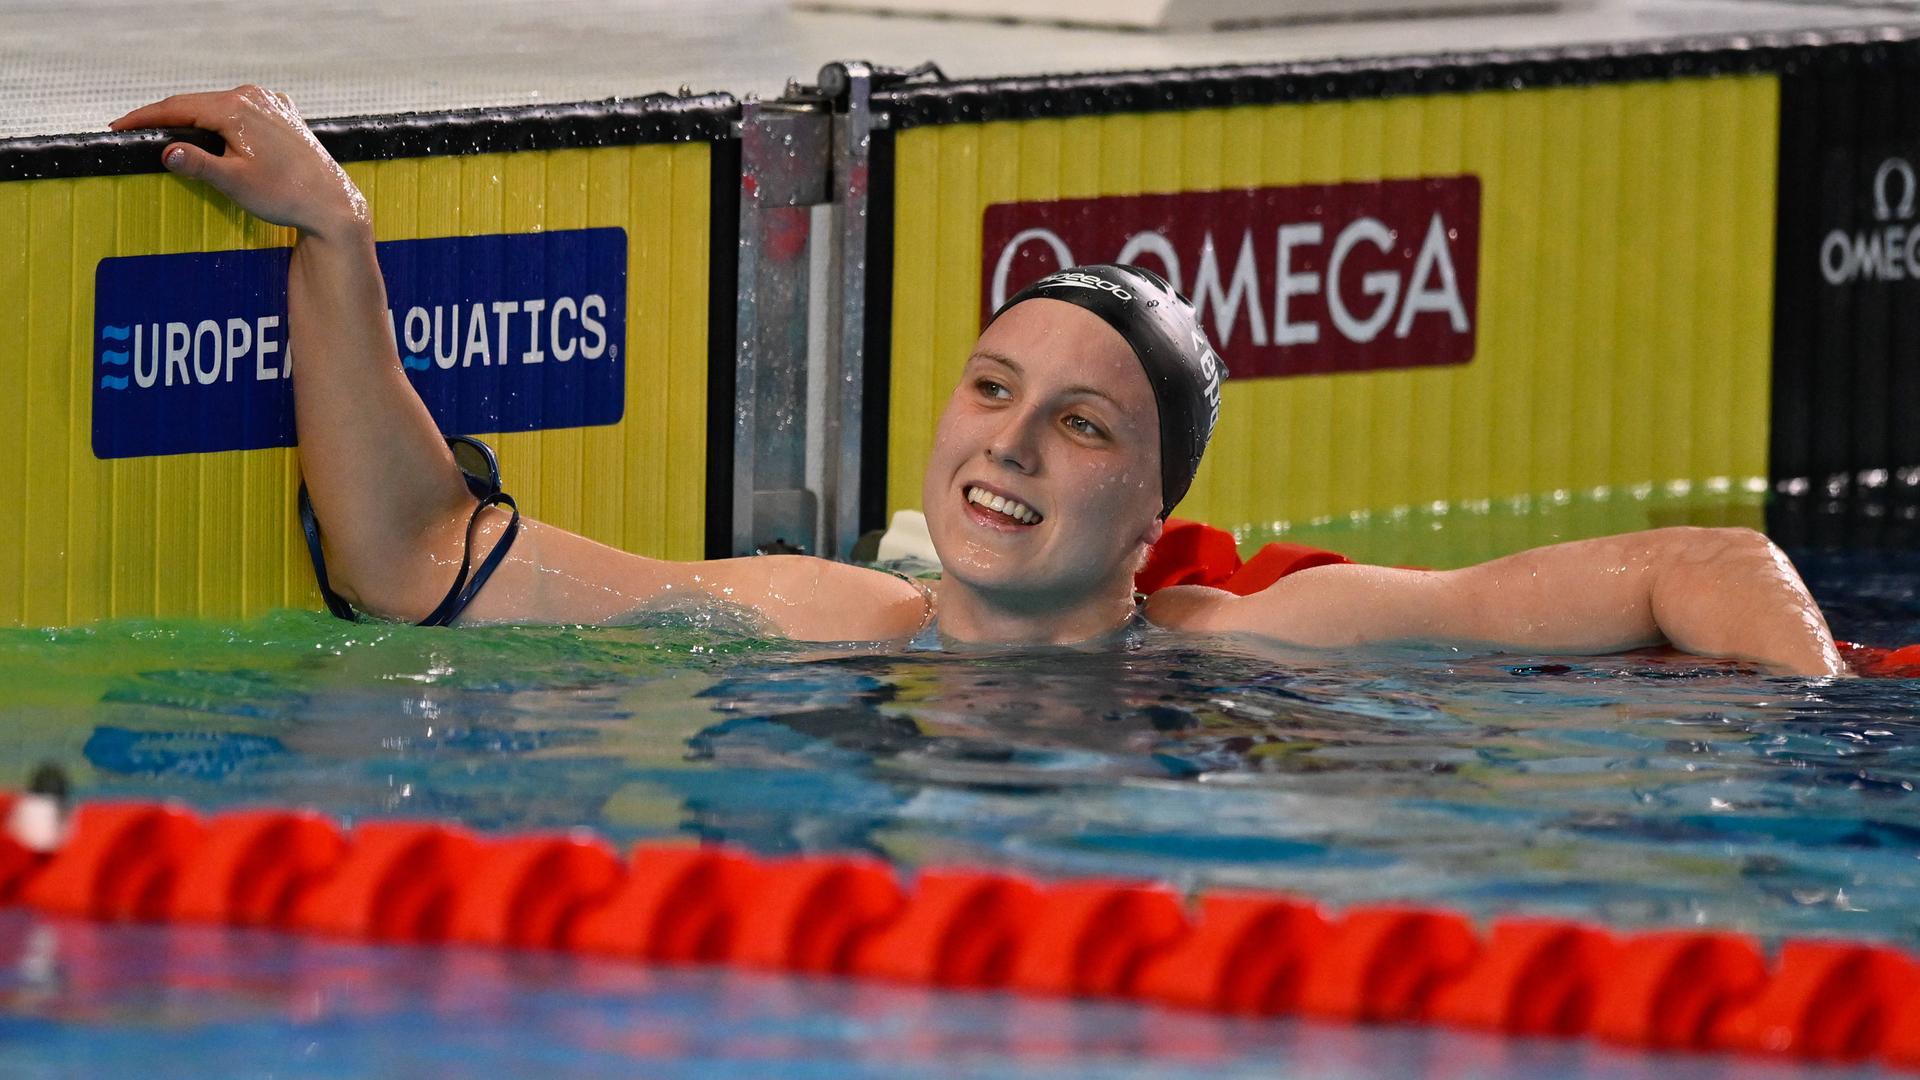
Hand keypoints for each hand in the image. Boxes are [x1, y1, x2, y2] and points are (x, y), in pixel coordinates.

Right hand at [110, 86, 367, 239]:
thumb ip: (197, 164)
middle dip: (165, 117)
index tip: (117, 127)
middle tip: (132, 129)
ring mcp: (272, 103)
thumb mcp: (233, 183)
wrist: (331, 204)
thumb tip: (166, 151)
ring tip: (164, 131)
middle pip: (196, 104)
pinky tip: (209, 132)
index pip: (177, 108)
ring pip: (219, 107)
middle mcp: (254, 96)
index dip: (144, 118)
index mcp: (236, 108)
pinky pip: (241, 112)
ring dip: (192, 118)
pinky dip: (220, 120)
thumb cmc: (285, 196)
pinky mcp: (284, 114)